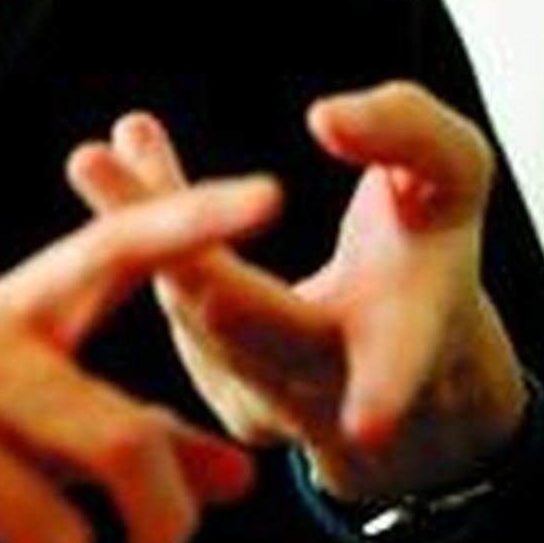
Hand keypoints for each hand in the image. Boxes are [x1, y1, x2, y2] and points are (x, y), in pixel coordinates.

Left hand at [67, 86, 527, 504]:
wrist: (406, 341)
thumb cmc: (426, 245)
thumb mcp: (452, 175)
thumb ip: (405, 131)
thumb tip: (324, 118)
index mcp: (411, 332)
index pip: (402, 357)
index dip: (388, 388)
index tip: (368, 424)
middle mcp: (336, 383)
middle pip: (239, 318)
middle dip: (170, 246)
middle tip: (91, 162)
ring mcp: (272, 404)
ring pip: (188, 306)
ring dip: (136, 222)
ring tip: (96, 157)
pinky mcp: (227, 398)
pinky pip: (174, 308)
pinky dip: (142, 235)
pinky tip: (116, 169)